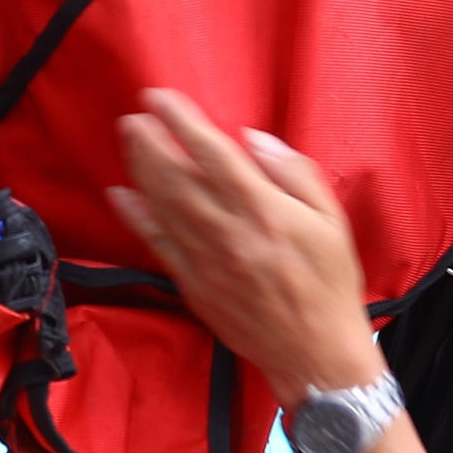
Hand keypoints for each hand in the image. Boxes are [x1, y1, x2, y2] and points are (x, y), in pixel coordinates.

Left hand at [108, 92, 382, 406]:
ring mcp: (205, 261)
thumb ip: (294, 174)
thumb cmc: (331, 285)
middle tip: (132, 114)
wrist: (315, 354)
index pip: (213, 155)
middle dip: (151, 142)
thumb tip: (253, 140)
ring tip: (128, 140)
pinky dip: (136, 218)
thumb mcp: (331, 221)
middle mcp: (228, 232)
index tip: (161, 98)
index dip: (183, 123)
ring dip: (140, 170)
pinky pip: (158, 245)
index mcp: (265, 210)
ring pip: (163, 206)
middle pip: (177, 177)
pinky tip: (120, 195)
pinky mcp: (193, 286)